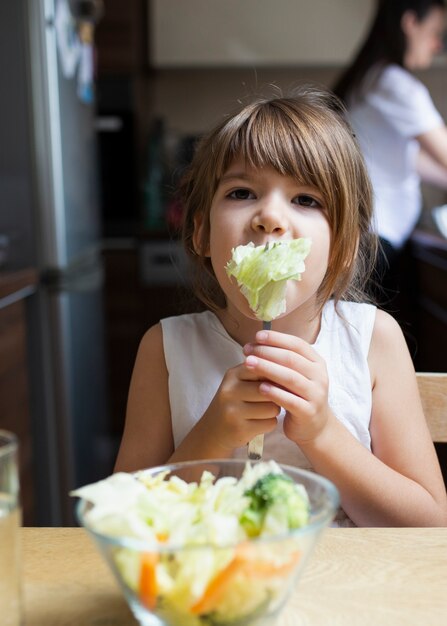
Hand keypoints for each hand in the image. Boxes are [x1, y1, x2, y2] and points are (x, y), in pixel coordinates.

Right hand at [201, 362, 279, 451]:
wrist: (214, 430)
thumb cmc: (235, 402)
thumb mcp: (241, 383)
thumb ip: (260, 373)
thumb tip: (290, 370)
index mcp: (233, 374)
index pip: (263, 368)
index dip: (276, 376)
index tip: (279, 382)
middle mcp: (230, 391)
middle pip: (270, 389)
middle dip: (277, 395)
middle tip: (270, 400)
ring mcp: (233, 411)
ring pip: (272, 408)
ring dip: (274, 411)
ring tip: (264, 411)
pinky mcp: (239, 429)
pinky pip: (269, 424)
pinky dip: (269, 424)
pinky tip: (259, 423)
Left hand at [243, 329, 329, 443]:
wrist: (313, 426)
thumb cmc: (298, 395)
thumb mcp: (294, 375)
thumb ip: (280, 361)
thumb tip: (254, 344)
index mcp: (316, 362)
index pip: (297, 344)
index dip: (276, 338)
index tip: (257, 336)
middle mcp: (319, 376)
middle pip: (291, 359)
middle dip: (267, 352)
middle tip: (247, 350)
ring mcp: (316, 395)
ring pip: (290, 378)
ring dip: (267, 369)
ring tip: (248, 364)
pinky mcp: (308, 412)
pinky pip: (290, 400)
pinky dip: (274, 392)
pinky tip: (260, 388)